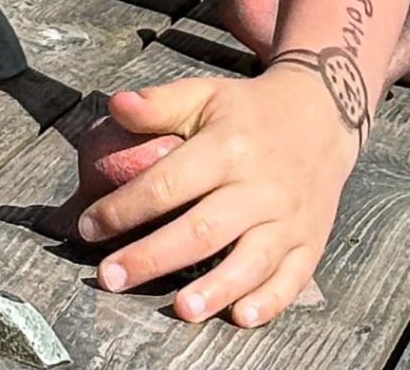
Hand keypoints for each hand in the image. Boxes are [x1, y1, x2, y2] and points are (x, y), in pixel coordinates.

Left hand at [76, 63, 358, 326]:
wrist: (321, 116)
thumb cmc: (247, 111)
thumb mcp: (203, 94)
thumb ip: (158, 104)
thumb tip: (114, 105)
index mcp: (227, 146)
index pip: (167, 183)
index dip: (124, 207)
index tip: (88, 227)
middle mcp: (259, 185)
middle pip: (202, 230)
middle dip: (152, 257)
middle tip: (110, 277)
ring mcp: (288, 217)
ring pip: (249, 261)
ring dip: (213, 289)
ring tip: (178, 309)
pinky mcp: (310, 241)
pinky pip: (291, 278)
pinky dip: (268, 300)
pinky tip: (240, 316)